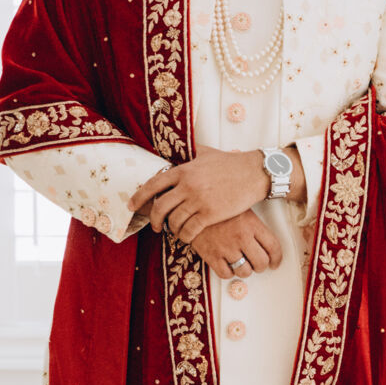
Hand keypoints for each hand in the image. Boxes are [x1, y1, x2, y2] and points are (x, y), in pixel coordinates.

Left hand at [131, 146, 268, 243]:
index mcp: (183, 170)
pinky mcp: (210, 214)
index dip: (139, 197)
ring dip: (172, 230)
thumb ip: (189, 151)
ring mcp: (198, 200)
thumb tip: (177, 147)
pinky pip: (190, 230)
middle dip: (154, 220)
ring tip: (176, 232)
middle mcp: (187, 185)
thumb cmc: (231, 162)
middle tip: (156, 227)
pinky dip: (185, 236)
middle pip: (159, 207)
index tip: (131, 206)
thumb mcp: (206, 152)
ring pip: (174, 221)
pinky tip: (188, 237)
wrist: (254, 173)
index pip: (153, 184)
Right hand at [190, 213, 282, 279]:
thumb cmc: (217, 207)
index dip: (277, 259)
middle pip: (261, 263)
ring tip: (240, 263)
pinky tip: (227, 264)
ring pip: (244, 271)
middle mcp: (241, 237)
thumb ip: (254, 225)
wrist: (191, 207)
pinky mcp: (211, 256)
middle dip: (261, 266)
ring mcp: (226, 248)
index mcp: (252, 224)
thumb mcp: (240, 209)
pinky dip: (229, 273)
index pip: (273, 247)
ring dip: (245, 270)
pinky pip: (226, 274)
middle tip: (256, 264)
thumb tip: (267, 244)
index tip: (274, 263)